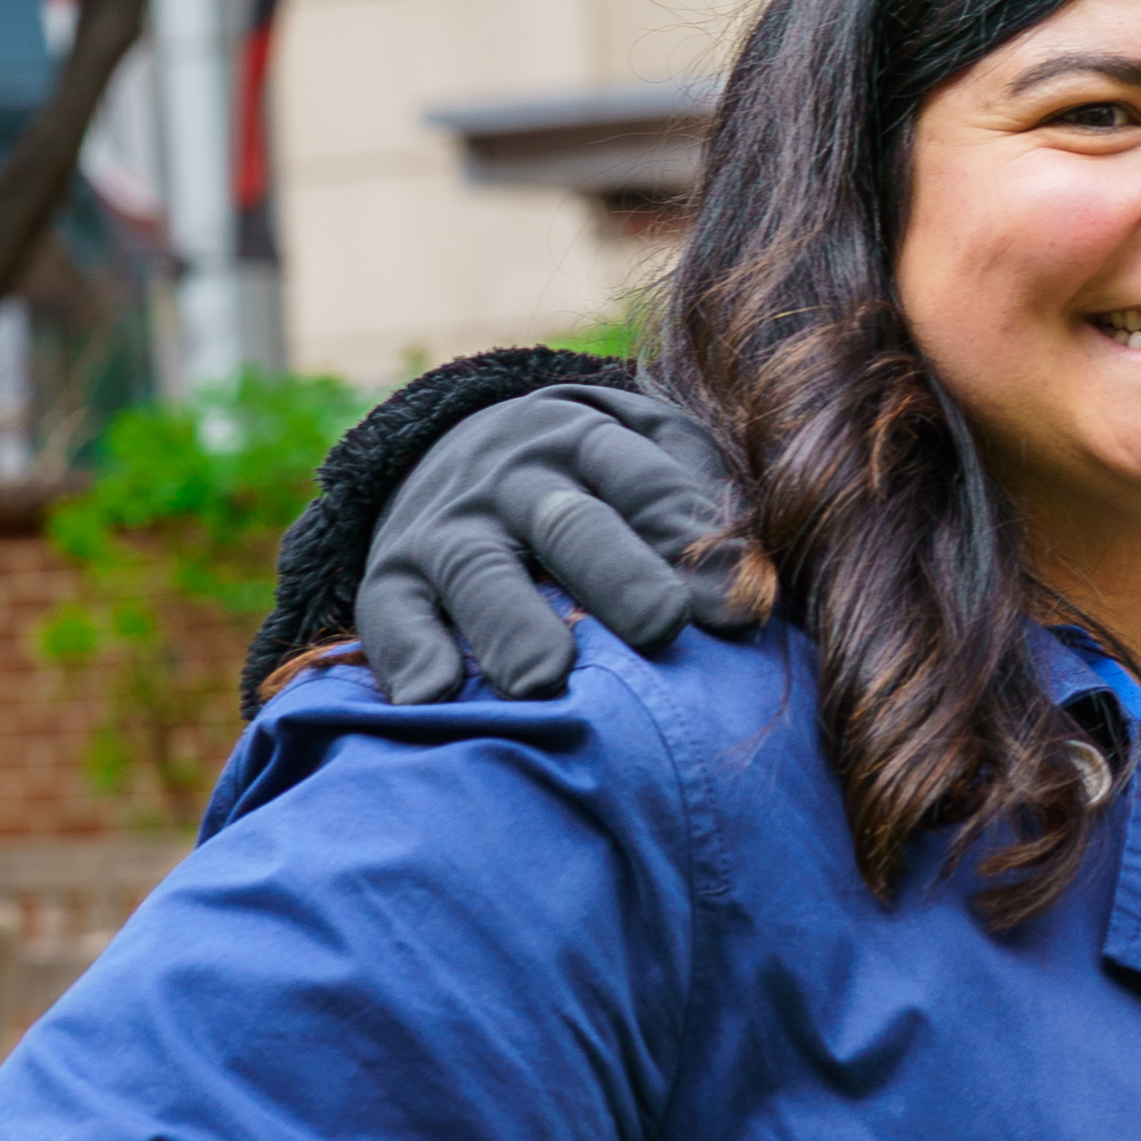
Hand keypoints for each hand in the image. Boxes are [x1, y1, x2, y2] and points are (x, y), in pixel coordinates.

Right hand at [357, 386, 754, 703]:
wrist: (460, 447)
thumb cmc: (596, 482)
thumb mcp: (652, 454)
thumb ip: (700, 504)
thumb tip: (751, 589)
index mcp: (590, 440)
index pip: (645, 481)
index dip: (691, 537)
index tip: (738, 607)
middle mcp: (515, 479)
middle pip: (570, 523)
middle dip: (617, 574)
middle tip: (661, 627)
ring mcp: (448, 527)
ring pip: (480, 572)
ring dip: (513, 627)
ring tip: (544, 682)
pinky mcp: (388, 577)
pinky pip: (390, 616)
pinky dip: (408, 658)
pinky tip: (436, 699)